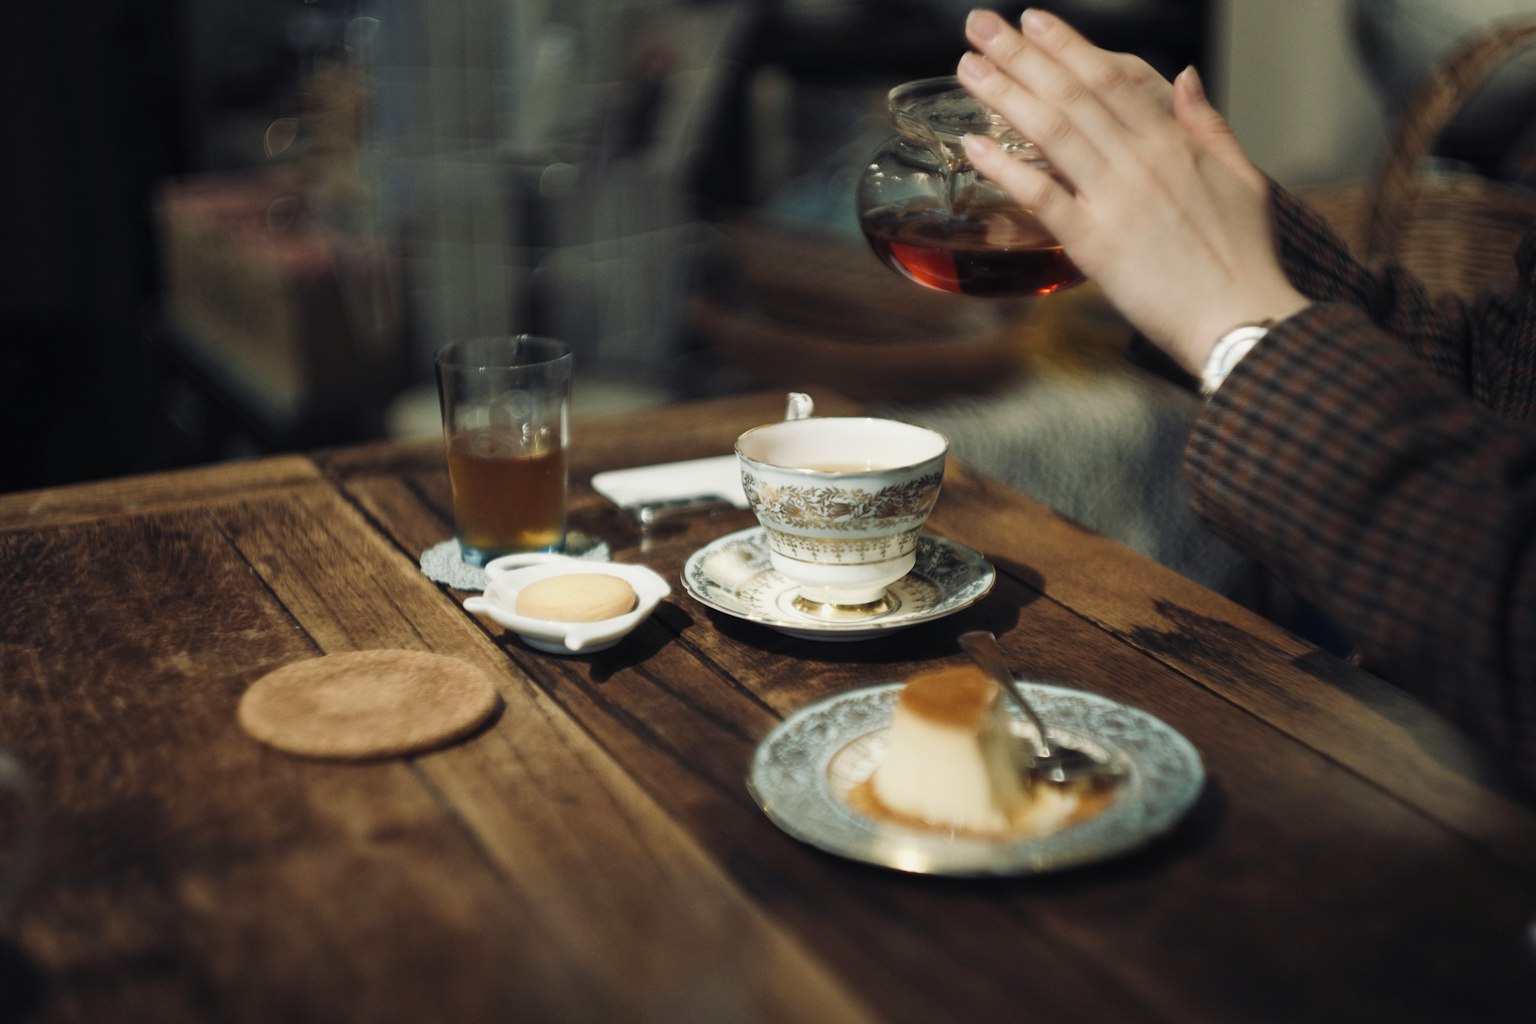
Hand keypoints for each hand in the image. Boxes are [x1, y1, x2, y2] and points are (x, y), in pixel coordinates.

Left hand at [956, 8, 1307, 374]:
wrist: (1240, 318)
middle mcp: (1140, 162)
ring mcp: (1115, 200)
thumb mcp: (1241, 176)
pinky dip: (1006, 169)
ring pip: (1052, 133)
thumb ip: (1207, 123)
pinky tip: (975, 146)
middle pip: (1071, 95)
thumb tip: (1187, 76)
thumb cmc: (1243, 256)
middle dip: (1021, 55)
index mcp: (1172, 143)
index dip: (1067, 45)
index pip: (1110, 79)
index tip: (1033, 20)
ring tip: (968, 66)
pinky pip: (1043, 198)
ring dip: (1005, 95)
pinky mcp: (1094, 245)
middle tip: (981, 24)